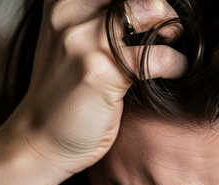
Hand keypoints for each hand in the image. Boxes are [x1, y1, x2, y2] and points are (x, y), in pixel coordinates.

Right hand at [5, 0, 186, 174]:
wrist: (41, 138)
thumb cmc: (68, 94)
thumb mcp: (77, 46)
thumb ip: (105, 25)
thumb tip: (155, 13)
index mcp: (64, 3)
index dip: (148, 4)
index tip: (160, 20)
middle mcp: (69, 14)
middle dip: (164, 10)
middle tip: (172, 34)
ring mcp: (83, 41)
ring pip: (150, 10)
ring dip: (173, 30)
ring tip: (175, 48)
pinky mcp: (100, 72)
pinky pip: (157, 56)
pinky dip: (176, 63)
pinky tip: (177, 71)